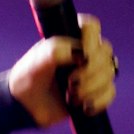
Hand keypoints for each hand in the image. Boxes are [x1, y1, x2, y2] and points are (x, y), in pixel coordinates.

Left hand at [9, 14, 118, 128]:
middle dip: (91, 69)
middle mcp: (84, 52)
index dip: (92, 39)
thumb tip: (80, 54)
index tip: (82, 54)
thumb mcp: (36, 62)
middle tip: (70, 81)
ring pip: (110, 73)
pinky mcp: (94, 91)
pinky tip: (83, 106)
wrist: (23, 106)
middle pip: (106, 52)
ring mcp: (91, 72)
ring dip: (92, 87)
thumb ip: (55, 51)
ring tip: (71, 96)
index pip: (91, 27)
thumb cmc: (27, 79)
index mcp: (69, 39)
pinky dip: (99, 100)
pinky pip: (110, 92)